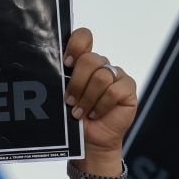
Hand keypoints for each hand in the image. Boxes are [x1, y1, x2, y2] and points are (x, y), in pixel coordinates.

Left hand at [63, 27, 137, 154]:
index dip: (75, 46)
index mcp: (84, 61)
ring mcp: (116, 75)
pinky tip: (95, 114)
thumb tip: (50, 70)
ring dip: (87, 98)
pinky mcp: (128, 88)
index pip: (83, 37)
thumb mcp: (64, 96)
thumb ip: (62, 80)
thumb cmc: (75, 117)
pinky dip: (101, 105)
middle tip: (69, 101)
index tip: (66, 64)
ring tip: (79, 113)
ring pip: (101, 76)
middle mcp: (101, 65)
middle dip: (77, 83)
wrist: (90, 141)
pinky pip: (114, 91)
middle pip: (90, 59)